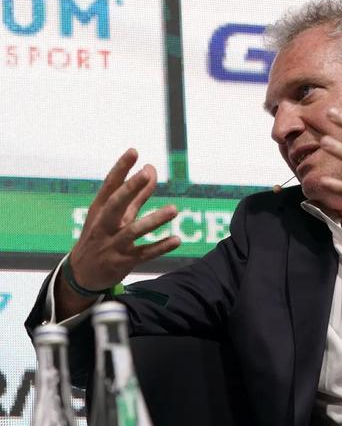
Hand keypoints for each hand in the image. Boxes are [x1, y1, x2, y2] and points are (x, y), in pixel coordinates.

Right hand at [68, 149, 180, 290]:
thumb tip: (151, 168)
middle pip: (116, 204)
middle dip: (130, 188)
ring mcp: (113, 244)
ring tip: (174, 209)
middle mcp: (104, 225)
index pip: (110, 186)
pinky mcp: (123, 261)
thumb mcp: (116, 215)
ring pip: (133, 231)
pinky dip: (160, 247)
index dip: (121, 168)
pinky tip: (177, 240)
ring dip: (154, 220)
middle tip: (146, 173)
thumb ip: (136, 193)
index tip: (134, 151)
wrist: (82, 274)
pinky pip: (144, 253)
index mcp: (100, 210)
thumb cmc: (102, 235)